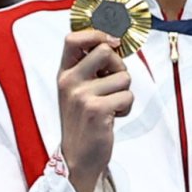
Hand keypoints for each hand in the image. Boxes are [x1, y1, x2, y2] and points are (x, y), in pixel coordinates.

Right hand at [57, 27, 132, 191]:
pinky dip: (125, 108)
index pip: (73, 39)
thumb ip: (90, 68)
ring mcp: (81, 96)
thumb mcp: (78, 91)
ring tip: (110, 107)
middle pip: (106, 50)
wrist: (78, 158)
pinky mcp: (96, 110)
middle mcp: (69, 82)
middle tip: (113, 85)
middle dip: (119, 66)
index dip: (96, 33)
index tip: (111, 42)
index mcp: (64, 74)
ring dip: (124, 93)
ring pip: (123, 77)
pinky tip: (112, 118)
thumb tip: (114, 41)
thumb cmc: (83, 121)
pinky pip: (127, 96)